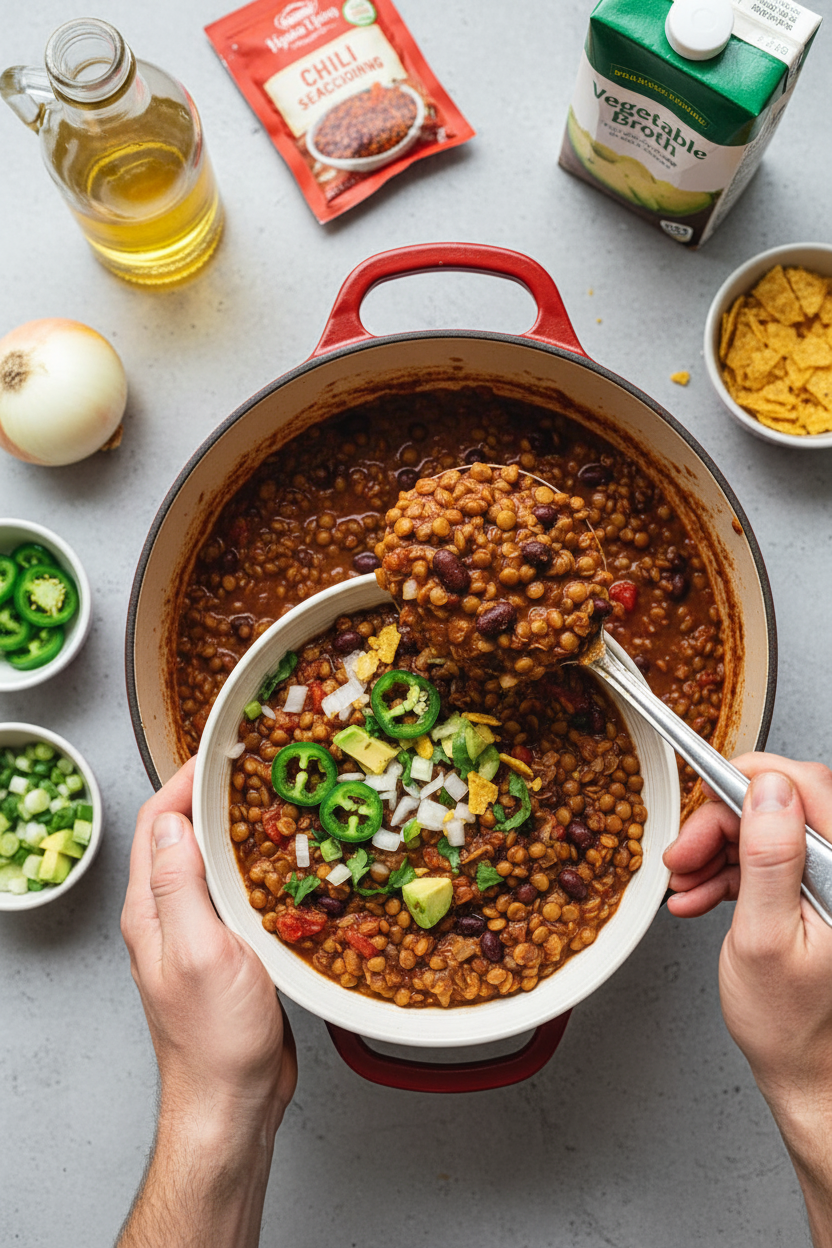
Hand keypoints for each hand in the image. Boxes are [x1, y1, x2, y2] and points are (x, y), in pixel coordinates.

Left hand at [121, 756, 296, 1131]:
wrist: (233, 1101)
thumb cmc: (214, 1039)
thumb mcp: (198, 951)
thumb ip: (180, 886)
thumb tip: (171, 824)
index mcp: (151, 911)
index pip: (156, 824)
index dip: (184, 781)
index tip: (220, 752)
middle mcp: (167, 917)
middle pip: (181, 837)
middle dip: (213, 796)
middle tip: (258, 768)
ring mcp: (197, 934)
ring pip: (211, 864)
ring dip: (238, 829)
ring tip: (278, 802)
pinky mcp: (227, 952)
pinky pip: (236, 894)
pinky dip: (258, 867)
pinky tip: (288, 862)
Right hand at [664, 754, 831, 1244]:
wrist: (805, 1070)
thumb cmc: (790, 1022)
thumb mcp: (764, 937)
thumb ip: (768, 859)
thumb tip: (767, 790)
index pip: (806, 787)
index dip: (752, 778)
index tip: (707, 787)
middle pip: (777, 807)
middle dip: (720, 823)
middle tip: (682, 853)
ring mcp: (824, 881)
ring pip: (764, 831)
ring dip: (715, 851)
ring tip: (683, 882)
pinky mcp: (808, 892)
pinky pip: (763, 860)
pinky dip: (725, 873)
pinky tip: (699, 895)